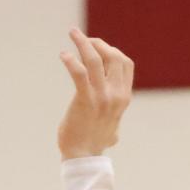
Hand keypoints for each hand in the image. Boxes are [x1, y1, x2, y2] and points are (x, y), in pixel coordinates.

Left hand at [58, 28, 133, 159]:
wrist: (84, 156)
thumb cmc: (95, 143)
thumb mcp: (113, 127)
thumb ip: (114, 117)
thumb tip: (114, 126)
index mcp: (124, 97)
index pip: (125, 63)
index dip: (112, 49)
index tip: (97, 47)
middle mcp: (116, 95)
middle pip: (114, 56)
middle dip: (99, 43)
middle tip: (83, 39)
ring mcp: (102, 97)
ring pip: (95, 60)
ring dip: (83, 42)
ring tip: (73, 33)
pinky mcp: (85, 100)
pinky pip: (78, 73)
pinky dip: (70, 60)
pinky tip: (63, 56)